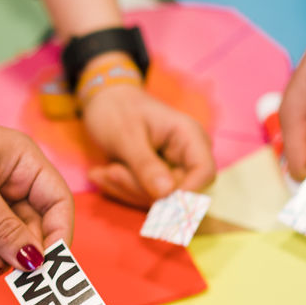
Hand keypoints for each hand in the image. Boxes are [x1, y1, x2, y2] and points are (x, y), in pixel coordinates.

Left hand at [0, 78, 73, 284]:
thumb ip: (2, 228)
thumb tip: (33, 260)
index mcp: (25, 164)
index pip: (57, 203)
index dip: (59, 234)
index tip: (51, 263)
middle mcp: (11, 184)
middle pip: (33, 229)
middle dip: (22, 254)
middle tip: (14, 278)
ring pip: (5, 242)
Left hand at [81, 82, 214, 207]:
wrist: (105, 103)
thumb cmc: (117, 110)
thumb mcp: (126, 135)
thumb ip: (145, 164)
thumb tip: (167, 194)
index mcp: (190, 136)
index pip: (205, 172)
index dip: (186, 193)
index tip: (155, 200)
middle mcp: (188, 156)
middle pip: (177, 191)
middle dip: (139, 188)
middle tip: (108, 172)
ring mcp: (174, 170)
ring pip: (158, 200)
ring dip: (125, 190)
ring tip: (100, 172)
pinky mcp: (159, 182)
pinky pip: (145, 198)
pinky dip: (121, 190)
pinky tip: (102, 175)